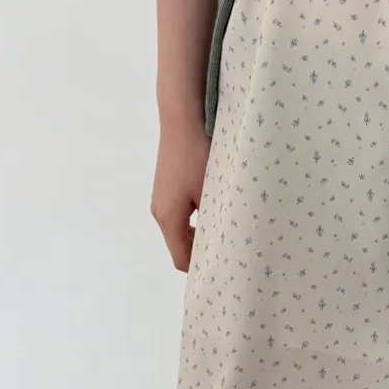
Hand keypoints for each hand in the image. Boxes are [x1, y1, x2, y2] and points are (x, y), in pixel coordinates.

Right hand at [151, 114, 211, 271]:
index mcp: (168, 218)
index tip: (223, 271)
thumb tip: (223, 246)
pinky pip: (179, 215)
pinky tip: (213, 213)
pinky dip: (194, 222)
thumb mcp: (212, 192)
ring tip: (225, 233)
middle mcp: (159, 212)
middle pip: (179, 247)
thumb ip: (214, 222)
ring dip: (199, 236)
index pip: (181, 260)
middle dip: (201, 253)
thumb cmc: (198, 155)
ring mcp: (159, 199)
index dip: (200, 270)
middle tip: (229, 255)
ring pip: (179, 231)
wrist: (181, 118)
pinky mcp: (165, 187)